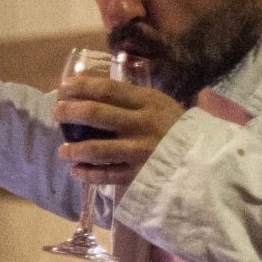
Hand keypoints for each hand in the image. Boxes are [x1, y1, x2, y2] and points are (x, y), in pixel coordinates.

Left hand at [55, 74, 185, 187]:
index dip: (82, 87)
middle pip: (95, 114)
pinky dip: (88, 173)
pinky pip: (106, 174)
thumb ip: (133, 100)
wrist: (204, 161)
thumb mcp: (161, 105)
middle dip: (69, 112)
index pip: (108, 90)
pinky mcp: (138, 174)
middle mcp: (141, 124)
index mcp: (148, 102)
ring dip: (74, 149)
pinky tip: (76, 171)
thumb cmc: (177, 129)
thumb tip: (95, 91)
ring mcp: (138, 151)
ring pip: (96, 149)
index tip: (64, 87)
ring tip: (63, 151)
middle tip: (57, 113)